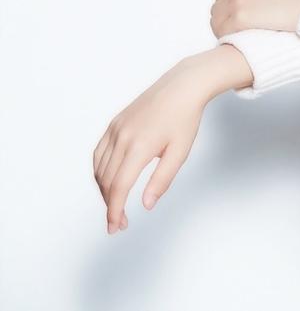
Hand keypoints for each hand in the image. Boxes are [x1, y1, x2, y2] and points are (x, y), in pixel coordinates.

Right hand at [92, 57, 211, 234]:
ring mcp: (116, 129)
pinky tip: (109, 181)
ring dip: (104, 190)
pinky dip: (100, 171)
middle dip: (110, 205)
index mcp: (140, 146)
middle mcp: (122, 137)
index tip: (115, 227)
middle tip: (119, 223)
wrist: (182, 86)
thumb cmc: (185, 118)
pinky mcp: (114, 123)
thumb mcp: (180, 152)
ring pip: (99, 168)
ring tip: (115, 205)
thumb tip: (146, 205)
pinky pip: (99, 153)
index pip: (119, 187)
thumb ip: (162, 180)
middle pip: (107, 181)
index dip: (115, 210)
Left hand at [210, 0, 299, 37]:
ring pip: (216, 22)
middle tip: (234, 38)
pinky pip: (222, 32)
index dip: (227, 12)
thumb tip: (265, 11)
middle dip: (222, 23)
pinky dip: (227, 39)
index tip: (234, 25)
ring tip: (236, 44)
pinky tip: (238, 46)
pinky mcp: (241, 18)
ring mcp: (239, 3)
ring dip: (223, 33)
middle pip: (216, 9)